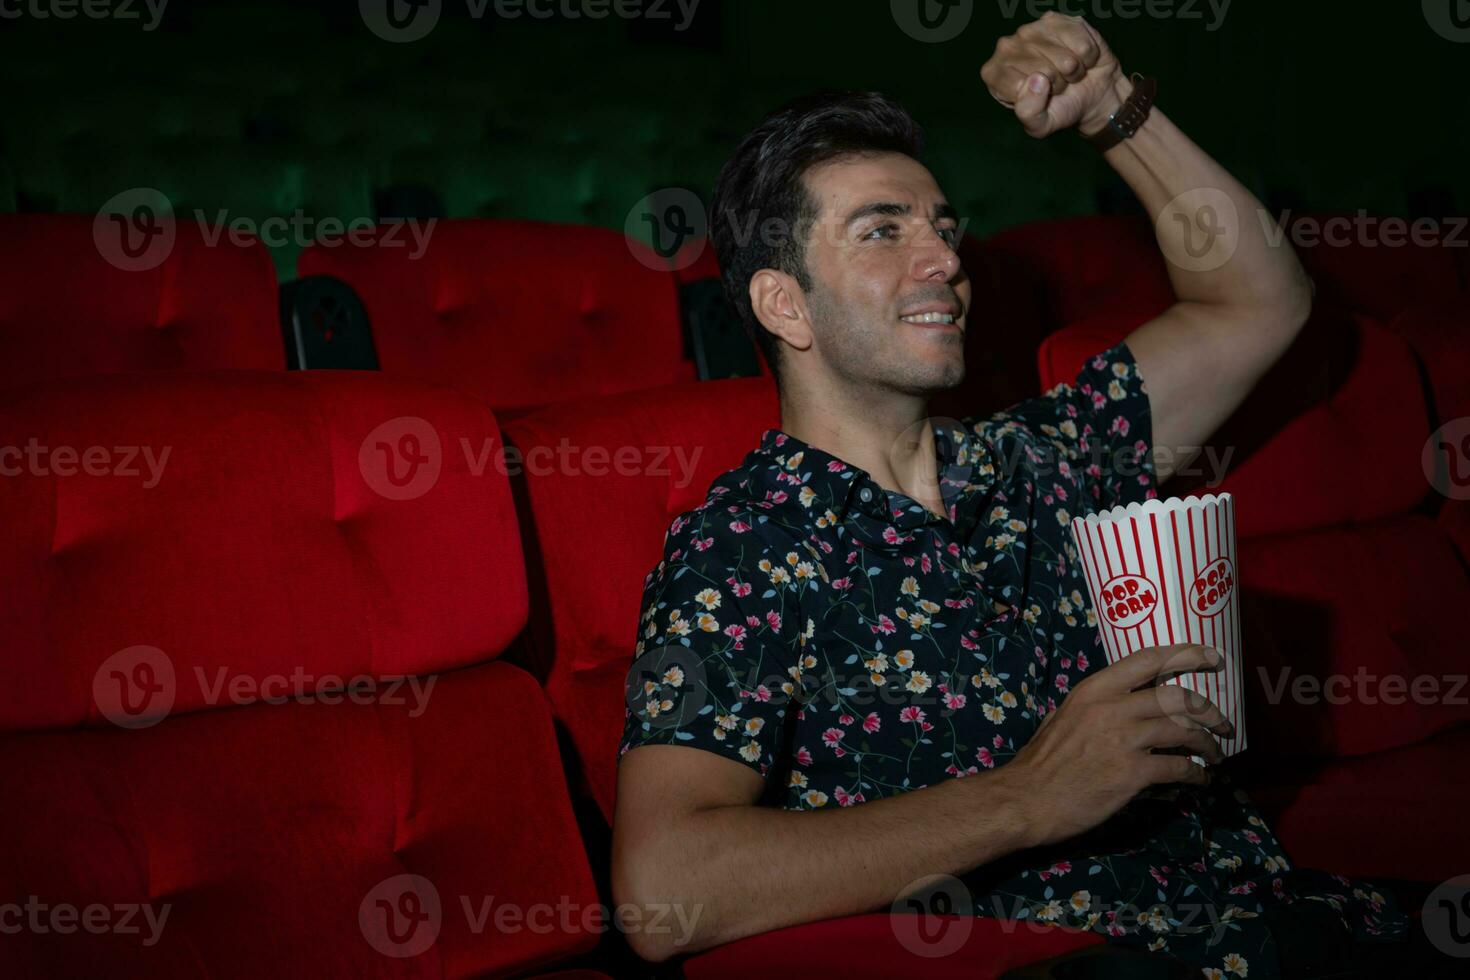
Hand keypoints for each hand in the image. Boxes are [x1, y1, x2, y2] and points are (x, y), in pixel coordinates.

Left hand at [980, 12, 1126, 138]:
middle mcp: (1007, 47)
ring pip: (1065, 59)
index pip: (1019, 86)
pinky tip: (1078, 57)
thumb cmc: (1058, 108)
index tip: (1039, 97)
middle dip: (1056, 84)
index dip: (1037, 97)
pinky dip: (1087, 57)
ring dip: (1072, 71)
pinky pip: (1081, 46)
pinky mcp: (1058, 20)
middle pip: (1043, 71)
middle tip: (1055, 84)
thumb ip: (1029, 112)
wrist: (1090, 95)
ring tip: (1066, 72)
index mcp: (994, 73)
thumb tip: (1036, 80)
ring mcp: (1031, 30)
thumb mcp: (1040, 125)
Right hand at [1005, 643, 1233, 847]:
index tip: (1211, 656)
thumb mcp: (1063, 718)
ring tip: (1216, 754)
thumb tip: (1124, 707)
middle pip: (1177, 697)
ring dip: (1208, 743)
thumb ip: (1095, 707)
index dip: (1185, 654)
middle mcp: (1113, 707)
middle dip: (1209, 710)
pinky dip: (1196, 773)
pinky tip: (1200, 778)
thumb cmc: (1042, 762)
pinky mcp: (1133, 773)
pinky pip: (1178, 767)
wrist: (1026, 799)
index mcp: (1094, 690)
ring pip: (1184, 731)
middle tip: (1223, 723)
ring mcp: (1124, 740)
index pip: (1148, 659)